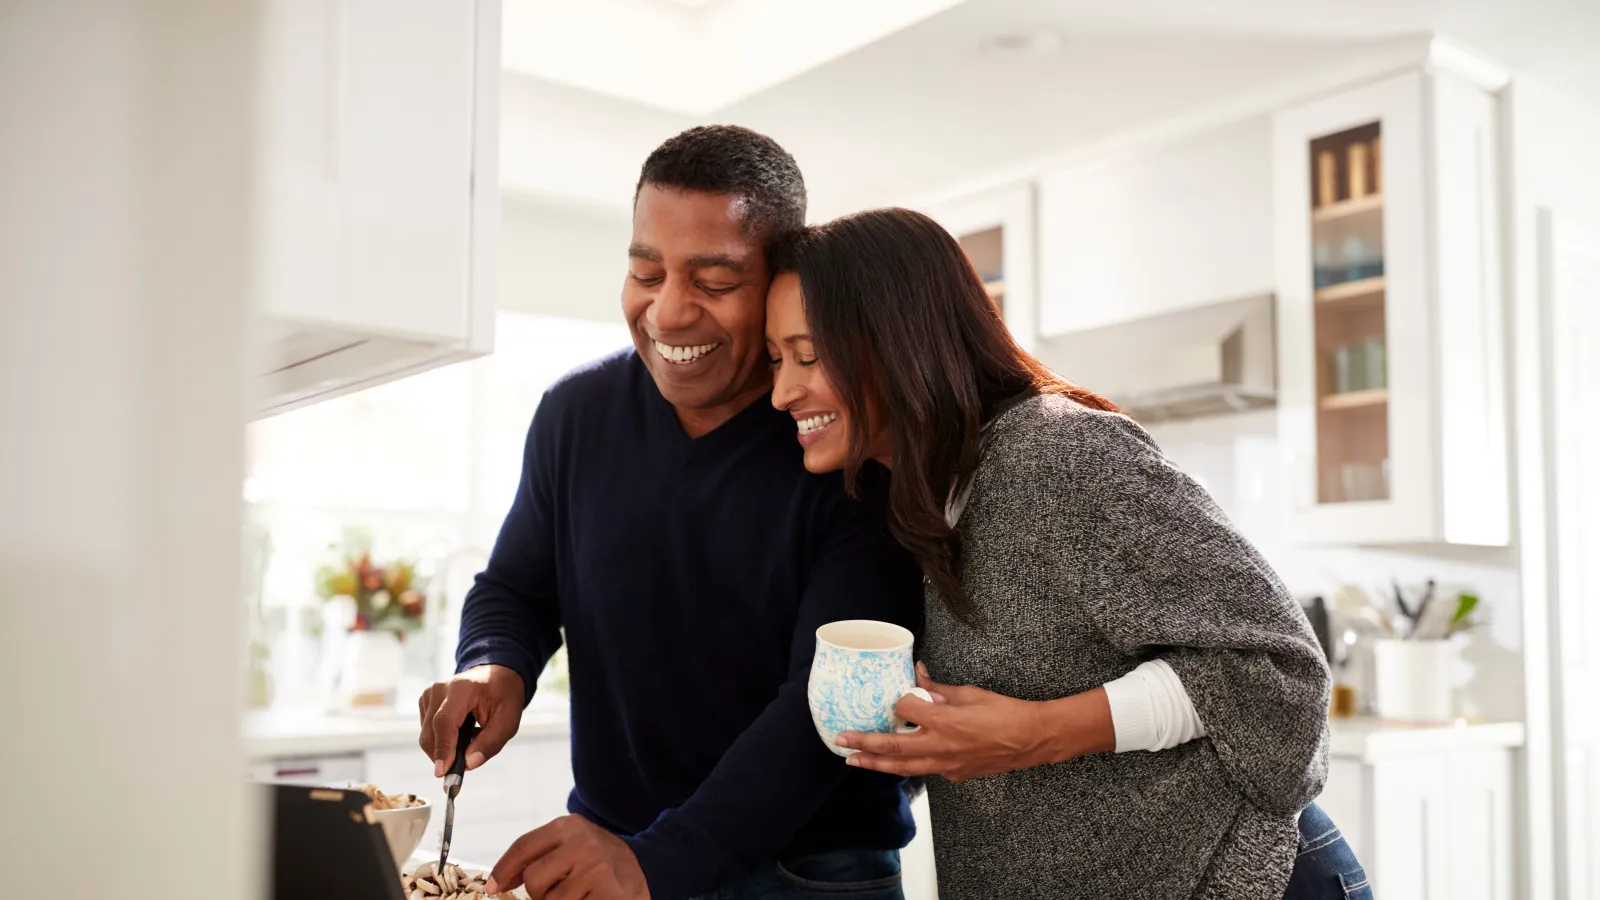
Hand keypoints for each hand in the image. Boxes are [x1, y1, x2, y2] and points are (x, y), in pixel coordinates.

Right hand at [417, 664, 525, 775]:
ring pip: (427, 736)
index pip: (444, 722)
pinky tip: (461, 734)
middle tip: (462, 770)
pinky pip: (428, 732)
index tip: (442, 772)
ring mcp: (429, 695)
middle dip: (444, 756)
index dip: (442, 749)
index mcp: (462, 689)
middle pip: (431, 733)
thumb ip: (490, 743)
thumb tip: (469, 764)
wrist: (496, 676)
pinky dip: (442, 741)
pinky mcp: (425, 703)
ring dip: (445, 749)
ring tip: (470, 741)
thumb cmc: (503, 696)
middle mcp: (439, 689)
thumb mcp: (508, 721)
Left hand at [485, 815, 650, 899]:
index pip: (524, 846)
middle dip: (541, 893)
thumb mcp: (574, 847)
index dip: (504, 870)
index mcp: (570, 827)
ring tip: (580, 895)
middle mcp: (582, 842)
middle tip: (563, 891)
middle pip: (534, 879)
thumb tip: (499, 882)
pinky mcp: (606, 890)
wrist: (650, 871)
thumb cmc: (602, 864)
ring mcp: (595, 867)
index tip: (493, 888)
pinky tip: (590, 898)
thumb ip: (542, 857)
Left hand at [834, 664, 1111, 782]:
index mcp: (944, 721)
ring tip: (854, 760)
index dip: (896, 702)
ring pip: (904, 767)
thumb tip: (918, 674)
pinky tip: (897, 762)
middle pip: (892, 748)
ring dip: (876, 764)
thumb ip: (939, 689)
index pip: (905, 710)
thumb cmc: (1005, 712)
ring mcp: (947, 765)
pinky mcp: (956, 774)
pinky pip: (926, 770)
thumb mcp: (970, 693)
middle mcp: (941, 746)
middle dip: (863, 744)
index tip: (893, 696)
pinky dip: (909, 765)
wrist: (1032, 739)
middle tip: (841, 740)